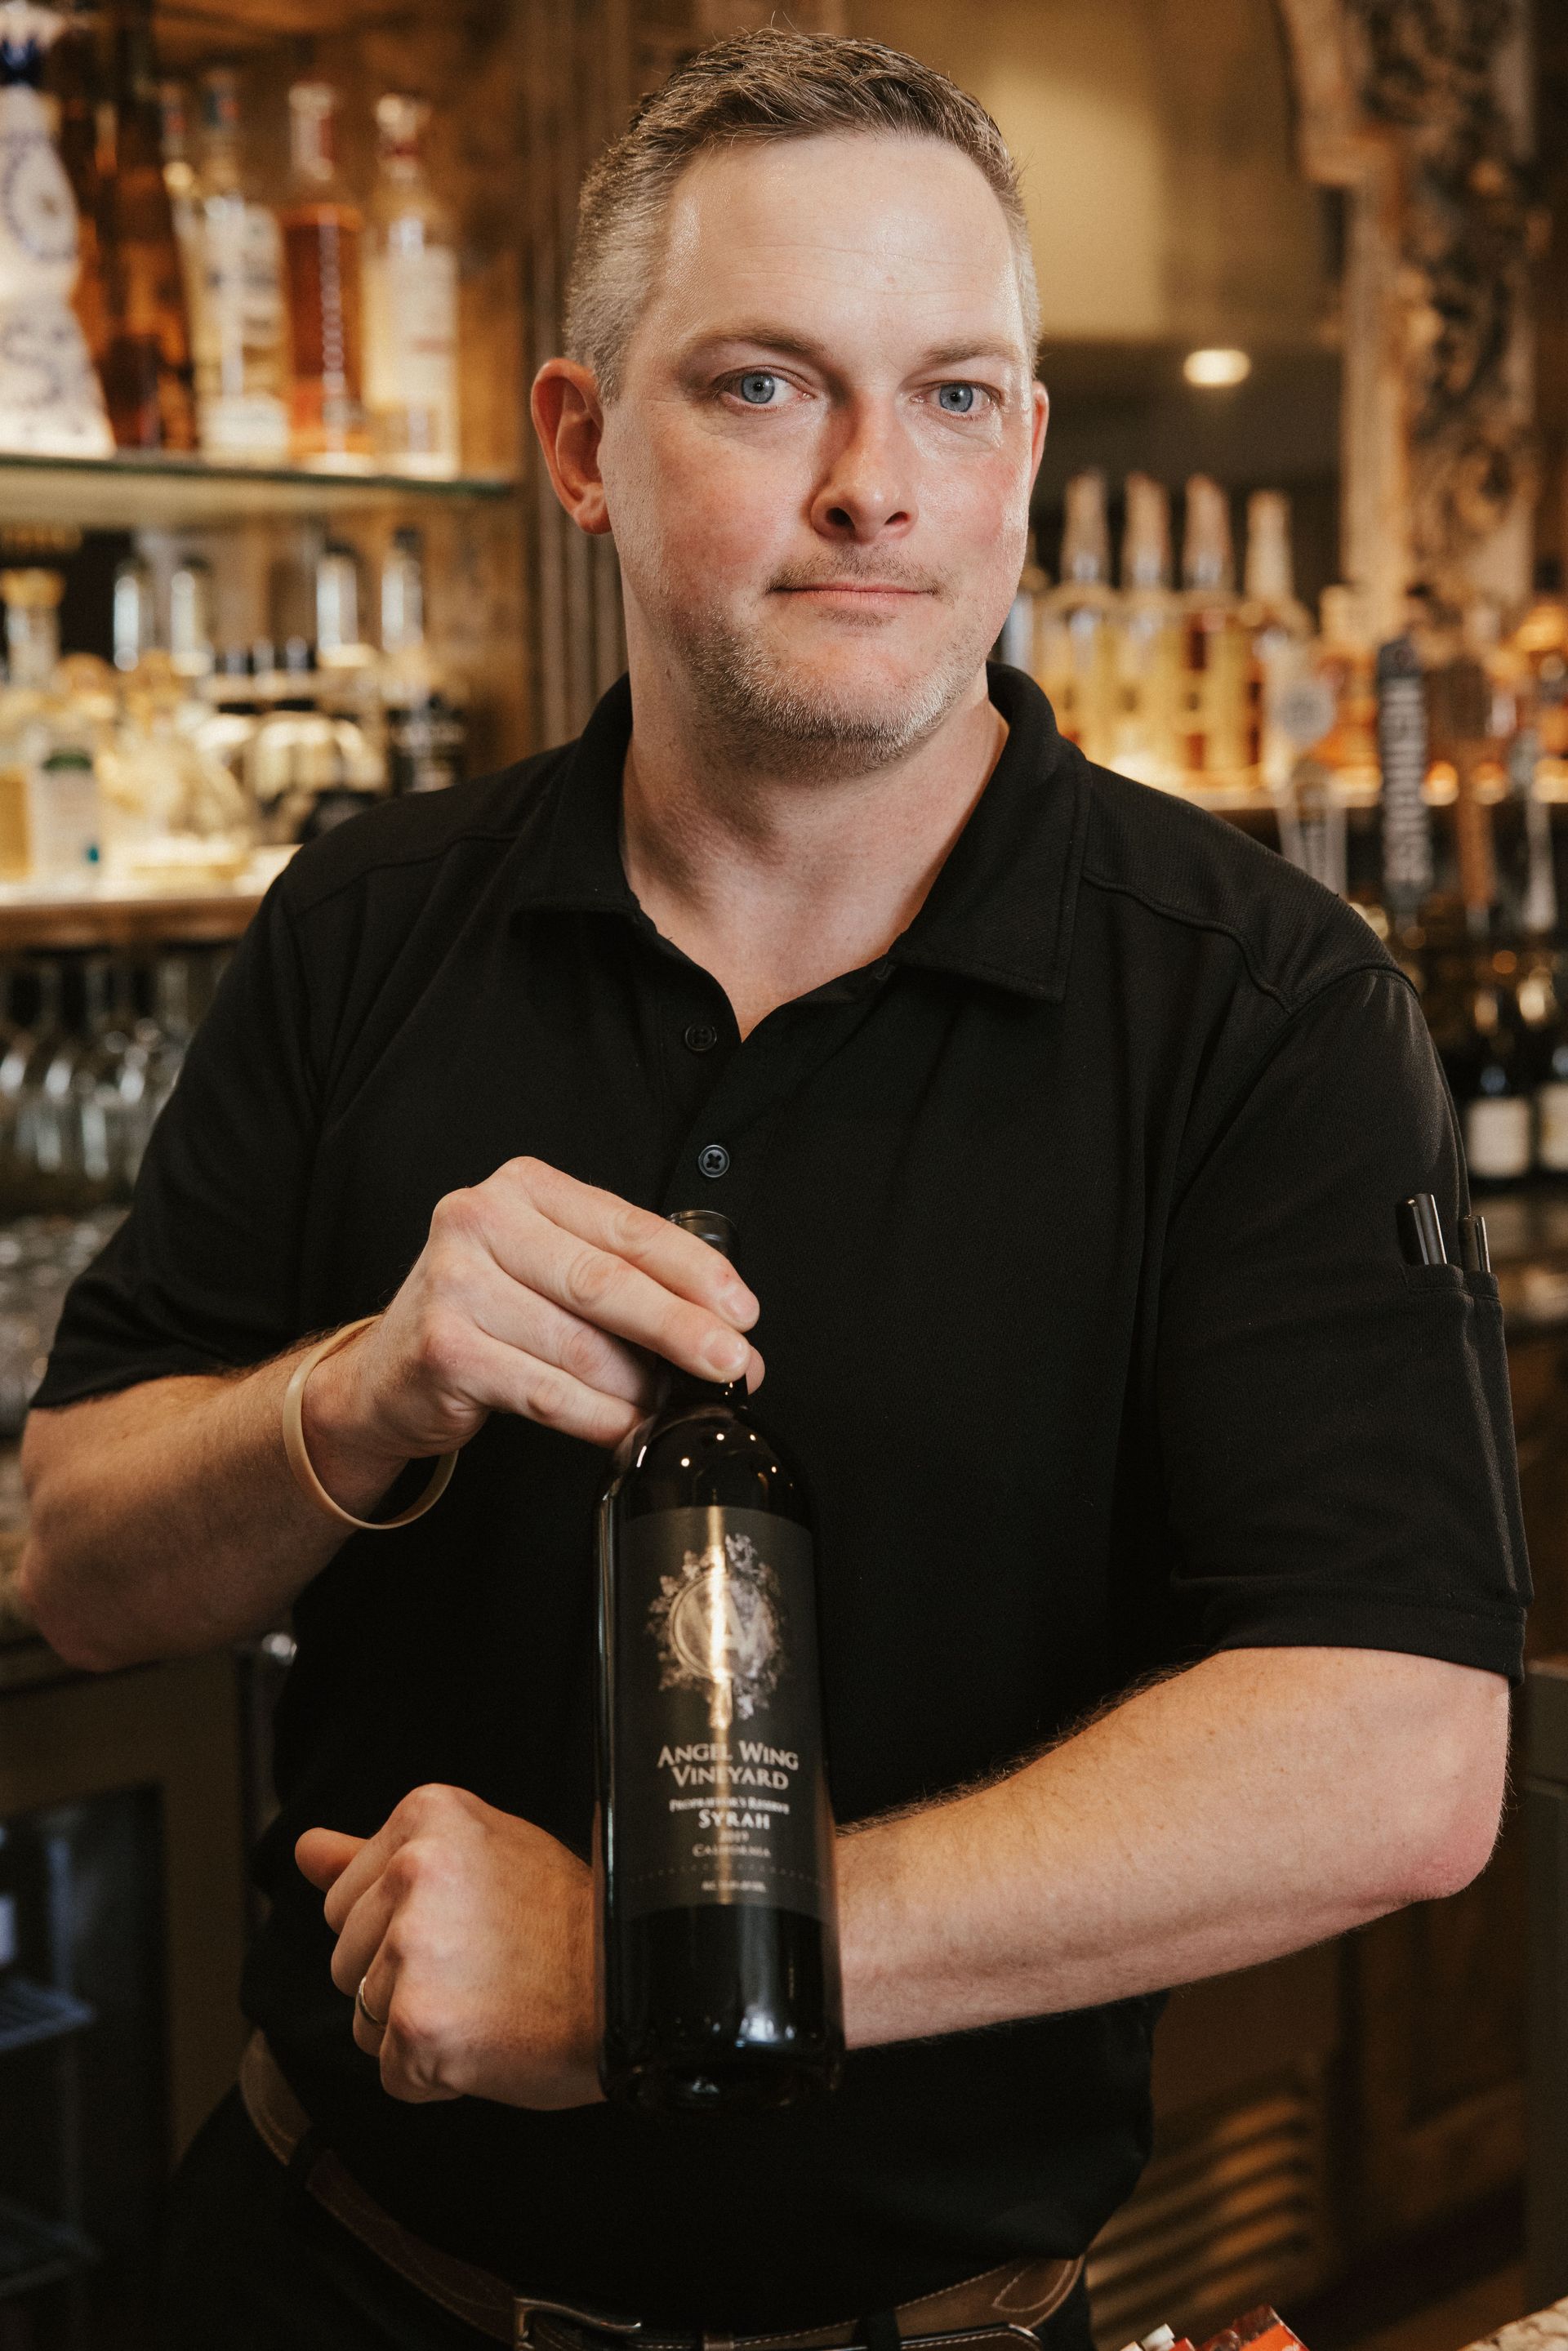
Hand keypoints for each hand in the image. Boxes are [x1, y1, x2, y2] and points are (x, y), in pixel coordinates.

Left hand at [295, 1784, 601, 2109]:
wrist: (631, 1992)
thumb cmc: (565, 1925)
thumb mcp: (480, 1855)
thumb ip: (377, 1854)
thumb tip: (304, 1850)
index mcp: (426, 1817)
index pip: (345, 1898)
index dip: (401, 1928)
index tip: (469, 1925)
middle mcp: (412, 1870)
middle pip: (346, 1959)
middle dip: (401, 1980)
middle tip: (483, 1967)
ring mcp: (412, 1947)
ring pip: (361, 2018)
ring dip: (415, 2028)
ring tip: (487, 2002)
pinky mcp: (417, 2023)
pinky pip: (390, 2072)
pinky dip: (433, 2075)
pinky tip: (488, 2040)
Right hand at [303, 1158, 764, 1494]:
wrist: (388, 1374)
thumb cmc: (485, 1315)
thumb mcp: (547, 1270)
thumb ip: (621, 1282)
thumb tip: (721, 1332)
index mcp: (523, 1188)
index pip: (627, 1227)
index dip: (694, 1272)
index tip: (742, 1310)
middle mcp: (481, 1222)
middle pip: (606, 1282)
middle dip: (682, 1329)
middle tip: (732, 1363)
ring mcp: (455, 1284)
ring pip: (580, 1345)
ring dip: (640, 1386)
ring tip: (672, 1405)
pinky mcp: (445, 1349)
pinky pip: (547, 1392)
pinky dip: (598, 1417)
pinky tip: (627, 1428)